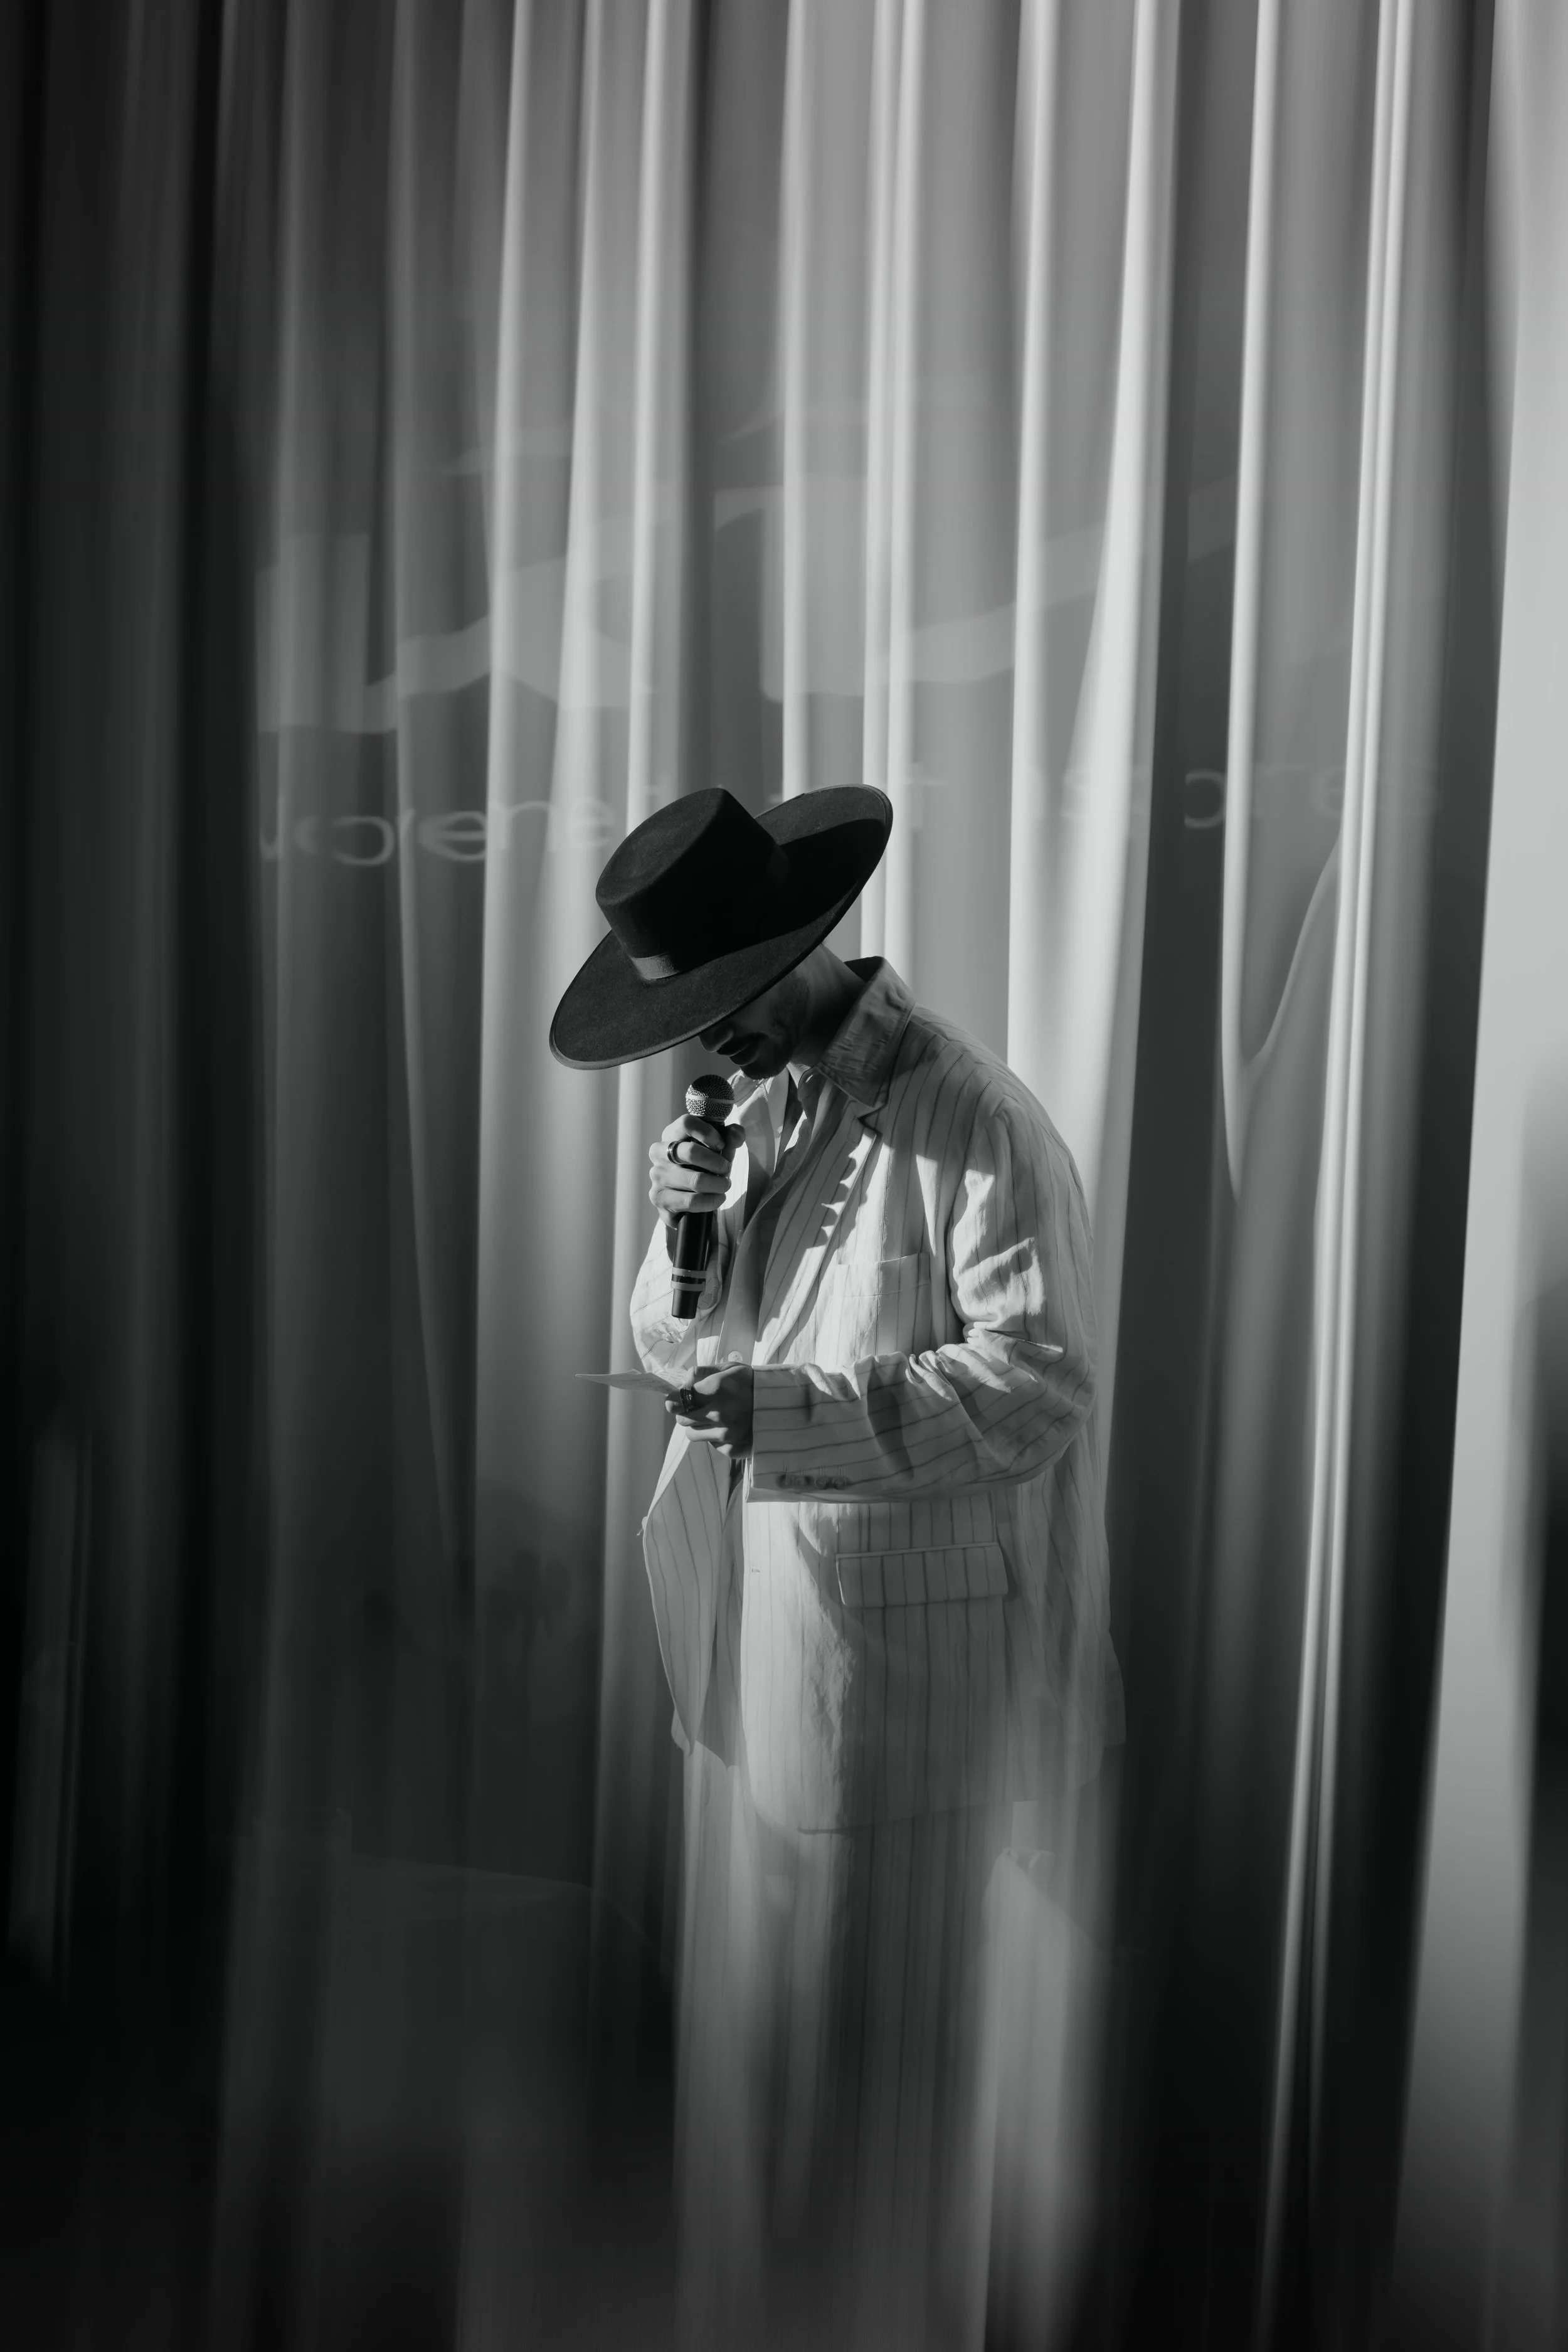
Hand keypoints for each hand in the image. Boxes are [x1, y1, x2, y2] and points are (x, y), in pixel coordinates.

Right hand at [648, 1113, 740, 1228]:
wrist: (689, 1198)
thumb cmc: (704, 1166)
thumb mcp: (720, 1148)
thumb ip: (731, 1136)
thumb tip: (735, 1134)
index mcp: (671, 1134)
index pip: (686, 1123)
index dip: (708, 1133)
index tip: (721, 1145)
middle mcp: (659, 1153)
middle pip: (691, 1152)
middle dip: (717, 1163)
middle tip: (726, 1170)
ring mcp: (657, 1176)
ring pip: (695, 1180)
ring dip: (718, 1184)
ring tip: (724, 1186)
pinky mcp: (660, 1199)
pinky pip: (691, 1201)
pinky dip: (711, 1201)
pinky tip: (717, 1199)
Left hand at [666, 1365, 753, 1457]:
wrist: (784, 1408)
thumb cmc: (753, 1384)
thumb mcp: (730, 1369)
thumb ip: (703, 1372)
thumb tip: (683, 1381)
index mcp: (717, 1389)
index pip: (678, 1400)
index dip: (674, 1400)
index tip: (674, 1400)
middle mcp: (719, 1413)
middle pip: (682, 1420)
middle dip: (686, 1413)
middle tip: (699, 1408)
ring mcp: (726, 1434)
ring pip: (692, 1435)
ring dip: (699, 1426)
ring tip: (715, 1418)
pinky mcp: (731, 1449)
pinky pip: (711, 1444)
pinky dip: (715, 1437)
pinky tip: (730, 1427)